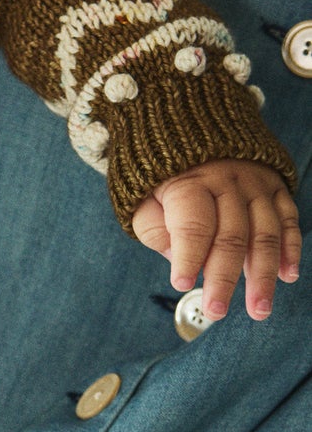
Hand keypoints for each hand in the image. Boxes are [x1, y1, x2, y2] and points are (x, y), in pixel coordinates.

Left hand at [131, 160, 300, 320]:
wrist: (193, 121)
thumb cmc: (164, 170)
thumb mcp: (142, 193)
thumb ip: (153, 227)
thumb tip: (175, 259)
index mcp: (191, 181)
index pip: (194, 224)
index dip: (188, 256)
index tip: (181, 283)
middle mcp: (228, 180)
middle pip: (231, 235)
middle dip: (224, 278)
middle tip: (216, 310)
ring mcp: (256, 183)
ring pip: (264, 233)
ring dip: (263, 275)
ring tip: (258, 309)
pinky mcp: (275, 185)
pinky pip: (288, 219)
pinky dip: (290, 249)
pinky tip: (287, 276)